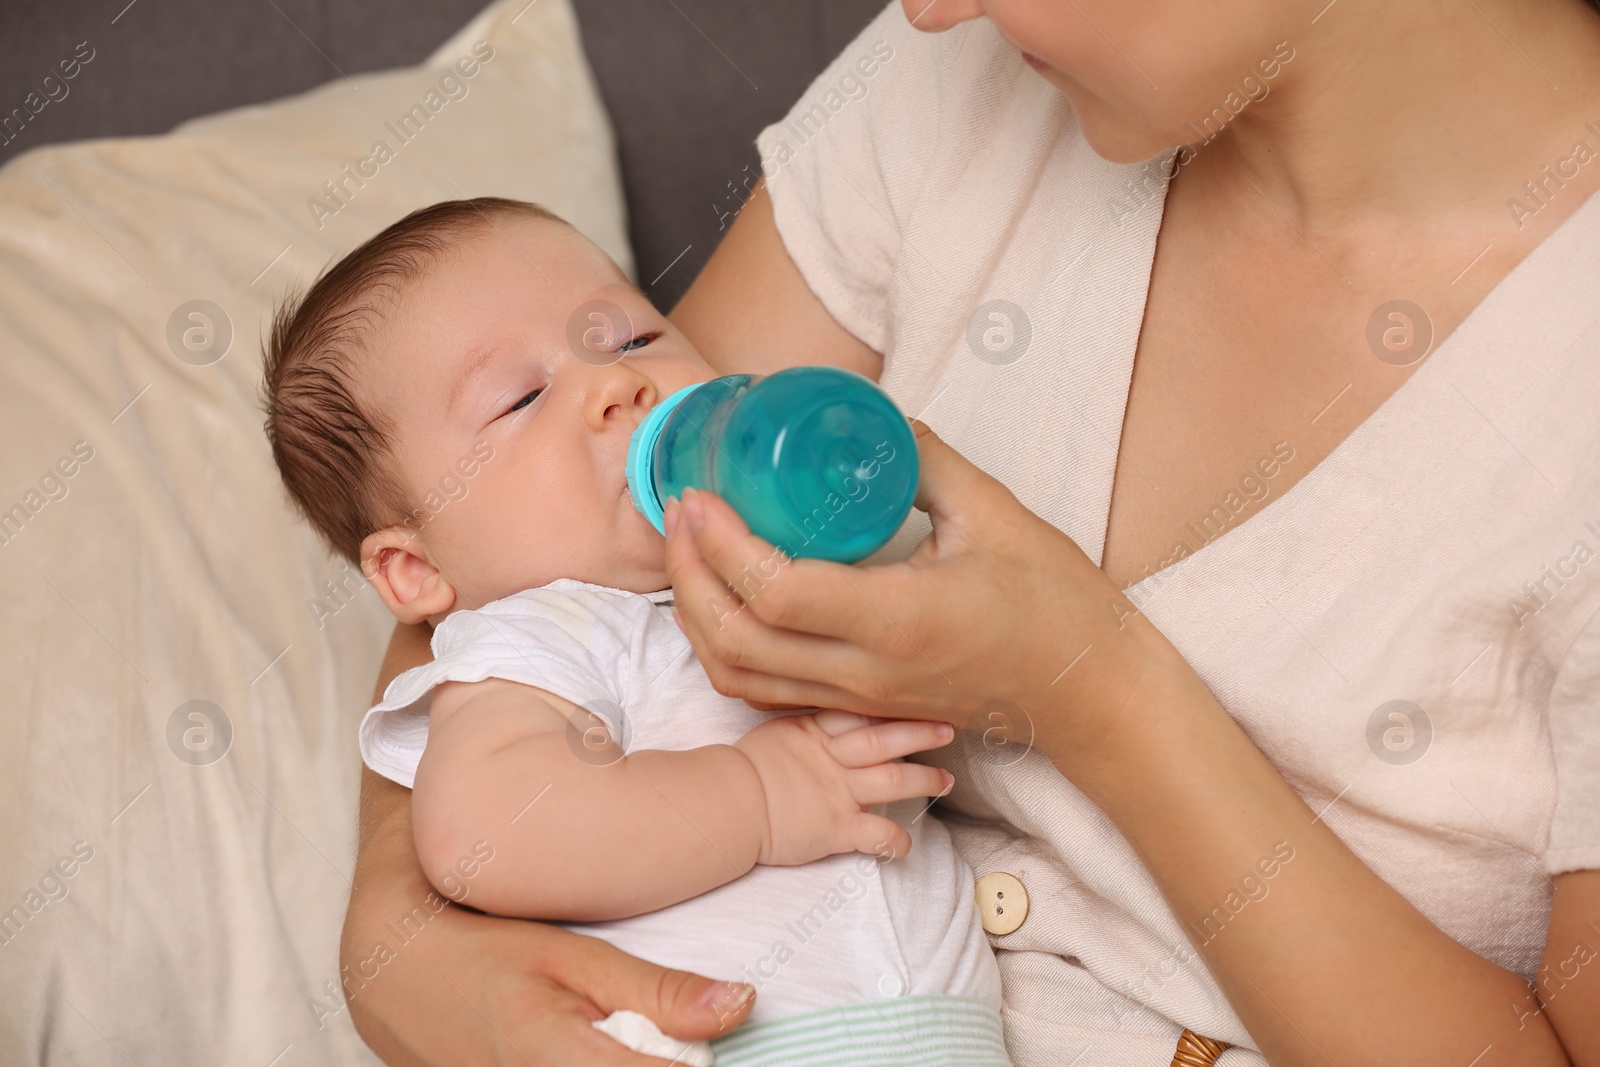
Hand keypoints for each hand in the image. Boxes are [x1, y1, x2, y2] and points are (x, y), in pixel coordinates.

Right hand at [344, 766, 756, 1065]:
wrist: (394, 975)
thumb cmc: (488, 953)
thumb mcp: (576, 957)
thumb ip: (659, 992)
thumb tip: (742, 1005)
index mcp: (554, 1057)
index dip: (697, 1064)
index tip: (711, 1047)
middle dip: (666, 1062)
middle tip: (671, 1042)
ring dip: (631, 1064)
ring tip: (631, 1041)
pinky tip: (603, 1051)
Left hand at [663, 420, 1186, 767]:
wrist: (1088, 695)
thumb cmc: (1055, 605)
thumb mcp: (997, 514)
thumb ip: (926, 461)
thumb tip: (874, 419)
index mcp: (897, 620)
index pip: (776, 594)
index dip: (722, 545)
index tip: (701, 496)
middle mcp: (864, 671)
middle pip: (735, 642)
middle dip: (687, 577)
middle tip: (680, 514)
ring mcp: (857, 698)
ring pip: (739, 677)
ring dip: (696, 619)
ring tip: (688, 555)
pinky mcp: (858, 707)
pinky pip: (766, 692)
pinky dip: (726, 652)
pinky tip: (724, 603)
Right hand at [732, 709, 953, 864]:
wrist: (724, 805)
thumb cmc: (740, 771)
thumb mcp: (774, 731)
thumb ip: (805, 724)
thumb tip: (822, 716)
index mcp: (814, 729)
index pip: (861, 711)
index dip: (892, 706)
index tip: (918, 697)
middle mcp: (832, 758)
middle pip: (885, 739)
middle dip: (920, 733)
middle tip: (948, 727)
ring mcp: (837, 792)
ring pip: (893, 781)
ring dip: (924, 780)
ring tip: (946, 780)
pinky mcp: (836, 828)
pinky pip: (877, 835)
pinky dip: (897, 841)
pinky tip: (907, 844)